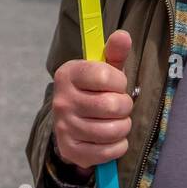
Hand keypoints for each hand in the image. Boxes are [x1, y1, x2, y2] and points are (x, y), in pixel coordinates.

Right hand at [52, 31, 133, 172]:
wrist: (72, 118)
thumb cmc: (94, 88)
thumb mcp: (103, 67)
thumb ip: (114, 51)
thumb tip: (123, 36)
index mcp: (68, 73)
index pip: (104, 75)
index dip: (119, 81)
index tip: (118, 84)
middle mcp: (61, 100)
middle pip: (110, 106)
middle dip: (125, 106)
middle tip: (121, 105)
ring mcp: (64, 127)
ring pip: (111, 131)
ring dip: (124, 126)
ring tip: (119, 121)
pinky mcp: (70, 150)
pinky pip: (107, 152)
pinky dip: (119, 146)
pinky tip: (114, 138)